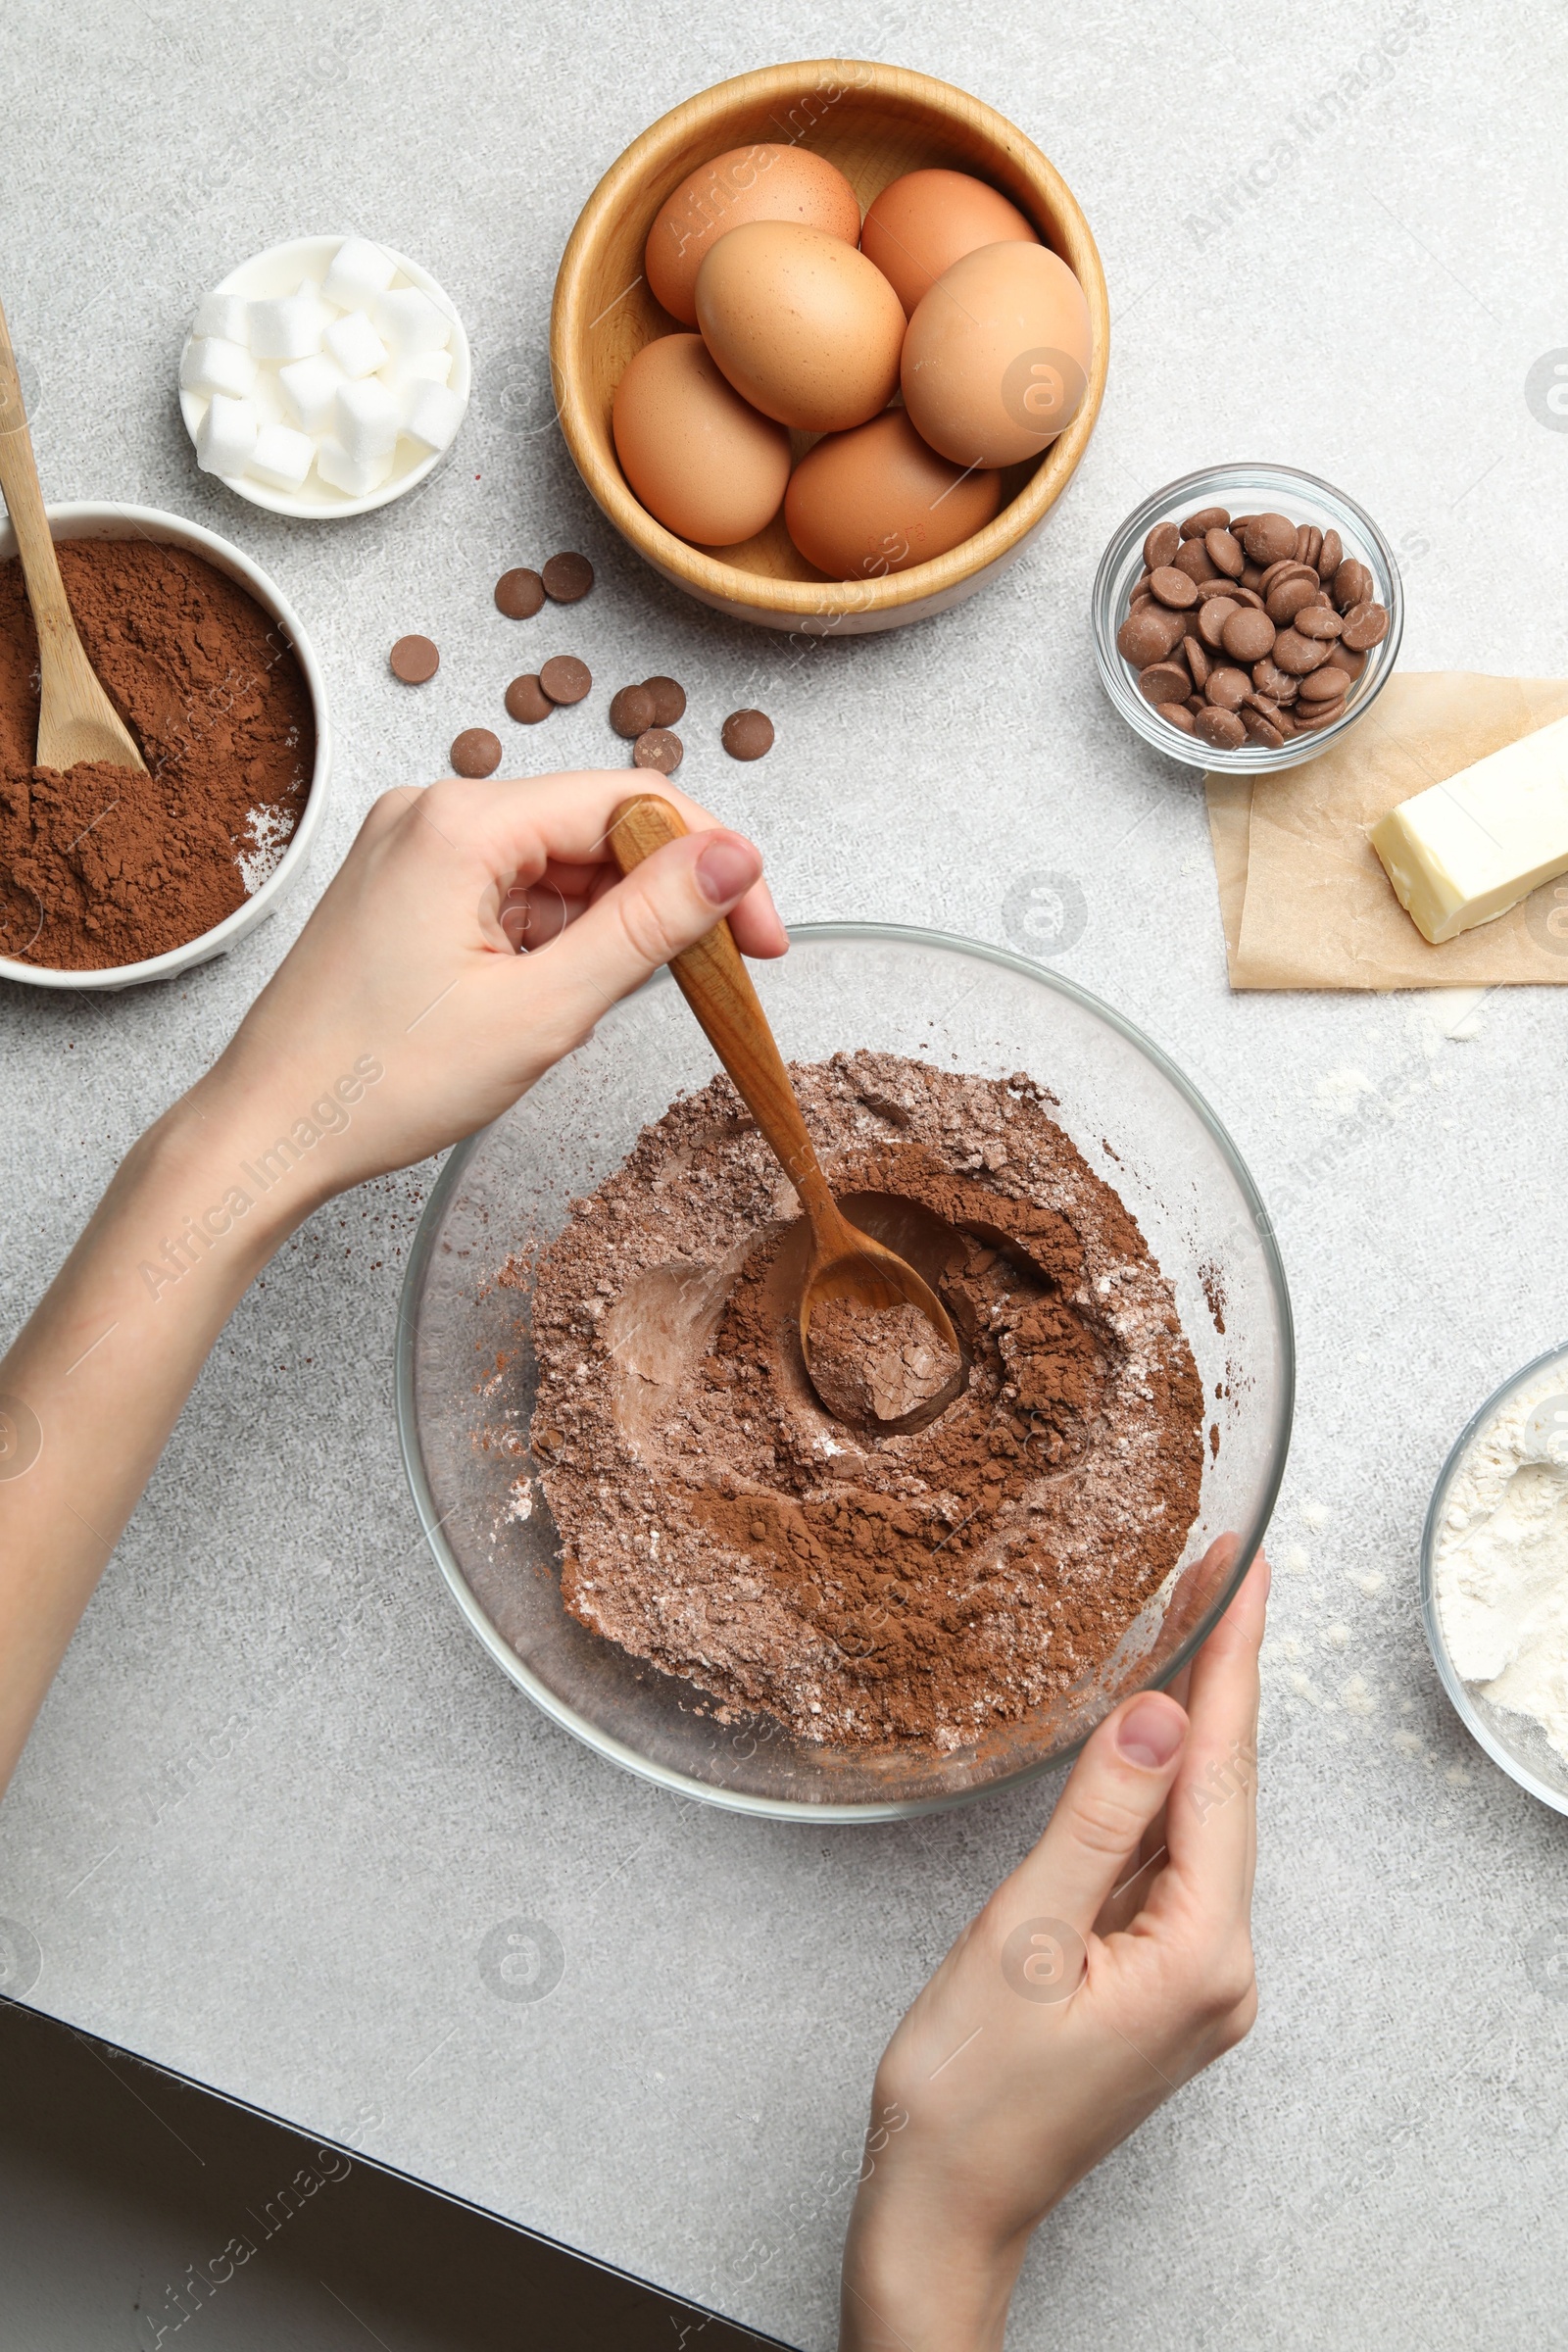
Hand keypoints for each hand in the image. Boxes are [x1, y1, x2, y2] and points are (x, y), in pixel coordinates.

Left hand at [193, 769, 786, 1212]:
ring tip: (612, 1006)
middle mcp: (431, 811)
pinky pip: (512, 892)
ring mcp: (413, 848)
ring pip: (557, 865)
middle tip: (725, 975)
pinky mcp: (405, 888)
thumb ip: (648, 927)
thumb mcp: (541, 1010)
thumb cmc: (378, 1083)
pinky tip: (558, 998)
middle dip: (666, 899)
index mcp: (460, 821)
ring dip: (609, 926)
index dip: (714, 862)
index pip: (630, 801)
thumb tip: (733, 857)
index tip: (762, 935)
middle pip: (595, 828)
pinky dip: (555, 939)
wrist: (267, 1134)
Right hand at [840, 1545, 1267, 2351]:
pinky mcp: (1161, 1981)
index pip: (1222, 1776)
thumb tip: (1158, 1713)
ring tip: (1195, 1627)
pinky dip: (1162, 1791)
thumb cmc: (968, 2092)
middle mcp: (1221, 1966)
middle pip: (1226, 1793)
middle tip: (1219, 1574)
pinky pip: (1170, 1862)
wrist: (945, 2204)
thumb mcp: (1022, 1935)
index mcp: (1201, 1954)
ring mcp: (1196, 1978)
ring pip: (1200, 1824)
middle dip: (1222, 1679)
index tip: (1241, 1575)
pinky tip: (1152, 1741)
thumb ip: (1096, 1819)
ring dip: (1194, 1728)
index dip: (1228, 1664)